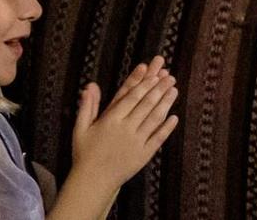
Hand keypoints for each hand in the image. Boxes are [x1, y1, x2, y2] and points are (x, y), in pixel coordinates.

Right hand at [69, 59, 179, 190]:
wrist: (92, 181)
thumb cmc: (85, 154)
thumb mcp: (81, 128)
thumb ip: (87, 106)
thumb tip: (90, 85)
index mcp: (111, 121)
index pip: (131, 98)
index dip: (144, 85)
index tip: (155, 75)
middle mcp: (125, 129)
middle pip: (146, 105)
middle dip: (159, 89)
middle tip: (170, 77)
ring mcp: (136, 142)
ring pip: (154, 119)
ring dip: (166, 104)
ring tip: (174, 91)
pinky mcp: (144, 155)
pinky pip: (158, 138)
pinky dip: (167, 127)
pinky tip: (174, 117)